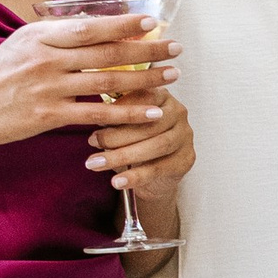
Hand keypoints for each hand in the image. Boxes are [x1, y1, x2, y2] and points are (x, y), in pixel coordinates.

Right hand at [0, 16, 180, 159]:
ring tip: (172, 77)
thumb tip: (86, 24)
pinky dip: (129, 113)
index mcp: (38, 36)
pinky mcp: (49, 117)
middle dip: (147, 50)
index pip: (90, 27)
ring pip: (108, 83)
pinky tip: (152, 111)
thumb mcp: (16, 45)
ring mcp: (48, 89)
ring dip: (146, 80)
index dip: (124, 24)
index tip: (152, 22)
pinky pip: (99, 115)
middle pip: (107, 53)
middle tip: (175, 48)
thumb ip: (50, 36)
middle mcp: (46, 59)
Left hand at [89, 65, 193, 201]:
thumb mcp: (121, 124)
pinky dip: (135, 176)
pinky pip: (158, 168)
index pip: (144, 95)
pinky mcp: (186, 159)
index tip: (96, 113)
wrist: (153, 175)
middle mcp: (178, 112)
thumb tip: (92, 113)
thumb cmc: (134, 141)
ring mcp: (185, 136)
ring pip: (154, 146)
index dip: (121, 106)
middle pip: (149, 122)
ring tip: (96, 163)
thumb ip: (112, 115)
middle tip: (92, 141)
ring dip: (122, 155)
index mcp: (162, 95)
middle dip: (117, 133)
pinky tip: (116, 181)